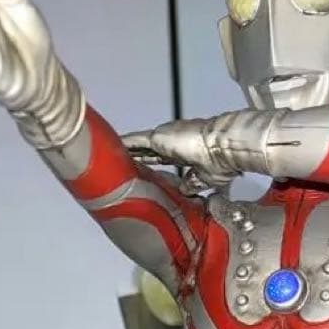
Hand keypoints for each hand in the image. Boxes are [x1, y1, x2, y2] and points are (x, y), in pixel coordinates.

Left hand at [122, 123, 237, 193]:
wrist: (220, 149)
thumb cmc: (220, 161)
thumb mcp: (204, 179)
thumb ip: (192, 184)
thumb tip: (184, 191)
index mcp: (182, 152)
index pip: (160, 157)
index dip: (148, 161)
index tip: (140, 166)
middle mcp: (171, 142)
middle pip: (145, 150)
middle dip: (134, 154)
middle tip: (118, 159)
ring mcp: (163, 138)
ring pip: (137, 144)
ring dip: (125, 149)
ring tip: (108, 153)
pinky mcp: (157, 138)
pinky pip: (134, 141)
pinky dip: (123, 144)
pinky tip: (111, 146)